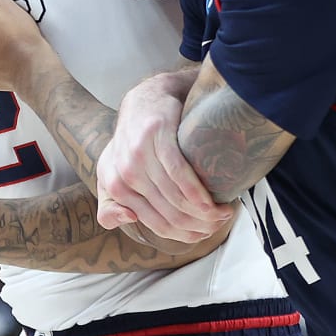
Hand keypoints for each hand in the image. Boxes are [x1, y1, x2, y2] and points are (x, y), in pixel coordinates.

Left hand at [97, 86, 233, 243]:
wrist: (145, 100)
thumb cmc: (134, 144)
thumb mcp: (113, 174)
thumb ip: (111, 206)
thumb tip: (128, 220)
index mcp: (114, 186)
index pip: (155, 223)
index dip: (184, 235)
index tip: (205, 234)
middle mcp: (123, 173)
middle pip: (169, 213)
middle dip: (199, 226)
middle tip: (221, 223)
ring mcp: (138, 155)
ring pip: (175, 197)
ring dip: (204, 212)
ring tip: (224, 213)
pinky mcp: (156, 137)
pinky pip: (179, 174)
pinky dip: (197, 192)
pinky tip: (212, 200)